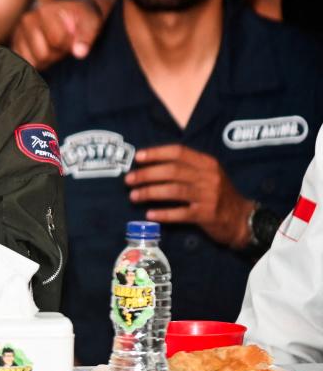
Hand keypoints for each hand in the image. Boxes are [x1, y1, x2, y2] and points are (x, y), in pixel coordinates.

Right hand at [11, 0, 109, 69]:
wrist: (73, 16)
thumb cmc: (83, 19)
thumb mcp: (91, 23)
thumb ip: (86, 37)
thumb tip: (79, 53)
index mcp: (44, 12)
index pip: (56, 41)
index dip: (68, 44)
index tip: (73, 36)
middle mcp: (27, 20)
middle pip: (42, 55)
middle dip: (56, 54)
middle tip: (63, 44)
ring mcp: (19, 33)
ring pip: (33, 62)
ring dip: (47, 60)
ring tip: (54, 48)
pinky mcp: (16, 44)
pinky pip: (25, 64)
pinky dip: (37, 64)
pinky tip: (45, 52)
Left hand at [126, 144, 253, 248]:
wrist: (242, 219)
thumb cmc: (217, 194)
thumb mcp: (207, 174)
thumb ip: (185, 167)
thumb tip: (149, 163)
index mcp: (207, 163)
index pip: (178, 152)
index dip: (156, 153)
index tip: (138, 157)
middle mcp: (209, 177)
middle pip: (172, 171)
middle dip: (147, 174)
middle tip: (129, 180)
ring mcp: (209, 196)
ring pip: (174, 191)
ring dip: (150, 192)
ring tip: (134, 196)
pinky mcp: (207, 215)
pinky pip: (181, 213)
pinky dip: (163, 213)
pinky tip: (149, 214)